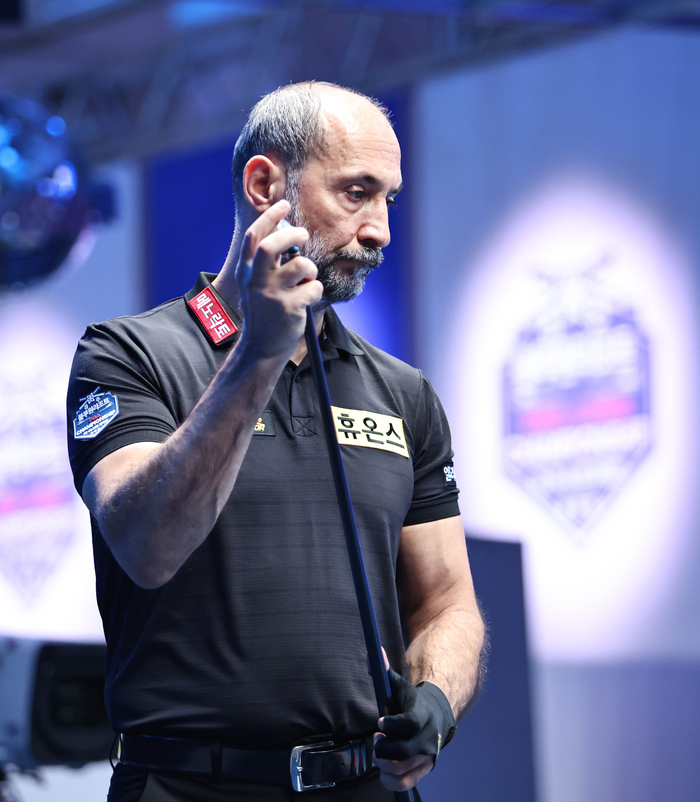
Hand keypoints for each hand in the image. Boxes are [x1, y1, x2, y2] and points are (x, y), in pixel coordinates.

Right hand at [236, 200, 321, 358]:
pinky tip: (305, 301)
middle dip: (293, 235)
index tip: (283, 205)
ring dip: (310, 269)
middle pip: (273, 245)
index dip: (270, 217)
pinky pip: (313, 288)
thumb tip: (285, 233)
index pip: (254, 236)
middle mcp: (256, 280)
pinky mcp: (289, 309)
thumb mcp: (256, 284)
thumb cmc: (264, 311)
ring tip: (305, 280)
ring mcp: (272, 295)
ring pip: (301, 265)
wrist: (262, 347)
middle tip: (303, 234)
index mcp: (246, 271)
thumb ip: (266, 262)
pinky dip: (314, 291)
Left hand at [373, 668, 455, 791]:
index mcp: (423, 714)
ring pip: (404, 768)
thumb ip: (384, 671)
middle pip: (406, 750)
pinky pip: (408, 782)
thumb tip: (370, 652)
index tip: (379, 722)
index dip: (393, 725)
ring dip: (384, 764)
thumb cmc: (412, 702)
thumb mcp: (399, 685)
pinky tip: (382, 771)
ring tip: (377, 752)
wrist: (437, 715)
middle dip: (384, 748)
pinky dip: (392, 781)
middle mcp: (428, 737)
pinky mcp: (425, 768)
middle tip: (375, 739)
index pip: (410, 723)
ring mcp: (428, 755)